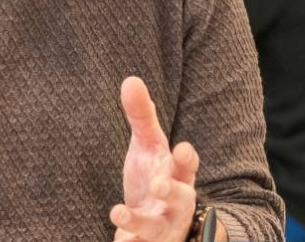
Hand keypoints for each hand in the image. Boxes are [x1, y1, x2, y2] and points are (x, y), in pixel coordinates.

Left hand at [110, 77, 201, 241]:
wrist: (158, 222)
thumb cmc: (154, 176)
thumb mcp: (148, 147)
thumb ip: (141, 117)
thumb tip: (130, 79)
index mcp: (176, 174)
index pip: (186, 165)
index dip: (186, 159)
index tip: (183, 149)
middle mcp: (175, 203)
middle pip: (181, 197)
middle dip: (172, 191)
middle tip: (159, 184)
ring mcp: (163, 227)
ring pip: (157, 228)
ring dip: (139, 222)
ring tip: (117, 212)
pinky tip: (119, 241)